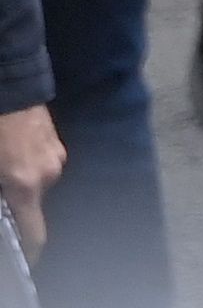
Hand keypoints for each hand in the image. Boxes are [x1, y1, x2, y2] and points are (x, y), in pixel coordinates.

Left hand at [0, 105, 56, 253]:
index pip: (35, 234)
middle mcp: (48, 174)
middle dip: (16, 207)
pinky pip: (40, 165)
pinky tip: (9, 156)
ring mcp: (55, 155)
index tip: (22, 261)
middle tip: (2, 200)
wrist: (10, 82)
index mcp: (27, 185)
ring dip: (19, 186)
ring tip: (3, 171)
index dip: (29, 253)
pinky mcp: (55, 140)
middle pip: (32, 206)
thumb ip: (3, 194)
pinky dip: (25, 169)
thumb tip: (6, 206)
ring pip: (35, 184)